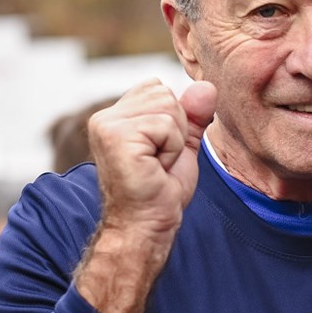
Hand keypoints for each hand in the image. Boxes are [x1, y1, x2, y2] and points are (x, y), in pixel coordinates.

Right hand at [75, 78, 217, 312]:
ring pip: (168, 107)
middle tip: (159, 162)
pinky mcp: (116, 136)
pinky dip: (172, 149)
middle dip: (175, 131)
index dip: (173, 122)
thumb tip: (206, 86)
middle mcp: (105, 116)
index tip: (160, 154)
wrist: (146, 226)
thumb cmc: (159, 192)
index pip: (159, 88)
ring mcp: (107, 125)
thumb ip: (192, 115)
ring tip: (157, 165)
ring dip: (174, 141)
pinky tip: (155, 168)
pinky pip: (166, 125)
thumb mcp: (182, 146)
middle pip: (165, 94)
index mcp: (115, 116)